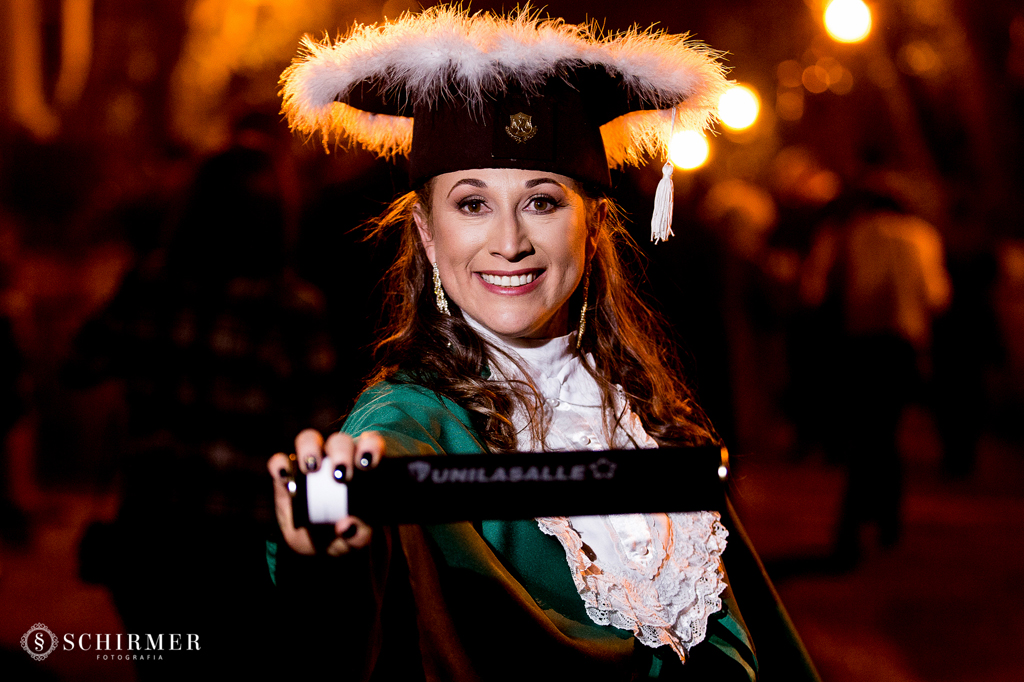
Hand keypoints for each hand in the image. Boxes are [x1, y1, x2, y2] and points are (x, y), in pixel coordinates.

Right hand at [268, 429, 383, 555]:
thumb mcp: (355, 539)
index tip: (368, 463)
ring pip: (308, 440)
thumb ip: (359, 535)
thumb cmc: (344, 533)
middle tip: (341, 475)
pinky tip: (284, 477)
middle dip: (341, 453)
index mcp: (360, 467)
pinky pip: (279, 461)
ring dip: (310, 449)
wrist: (317, 543)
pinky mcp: (285, 473)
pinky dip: (280, 465)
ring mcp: (309, 462)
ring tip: (311, 468)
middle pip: (339, 441)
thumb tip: (347, 526)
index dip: (370, 446)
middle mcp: (335, 457)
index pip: (370, 445)